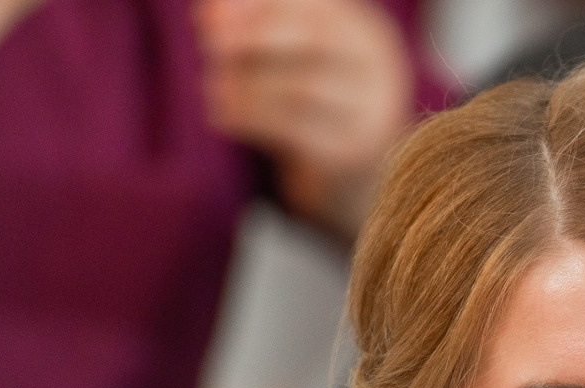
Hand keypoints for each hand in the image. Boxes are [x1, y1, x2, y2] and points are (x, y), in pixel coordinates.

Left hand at [192, 0, 414, 239]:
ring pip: (305, 88)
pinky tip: (223, 116)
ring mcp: (372, 113)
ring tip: (214, 88)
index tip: (206, 16)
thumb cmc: (313, 104)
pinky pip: (299, 132)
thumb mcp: (294, 57)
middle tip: (211, 45)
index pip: (313, 6)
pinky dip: (253, 120)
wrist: (351, 174)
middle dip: (257, 36)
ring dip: (250, 85)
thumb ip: (258, 26)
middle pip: (317, 39)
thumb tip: (211, 13)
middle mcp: (377, 69)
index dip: (258, 8)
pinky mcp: (353, 154)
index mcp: (364, 33)